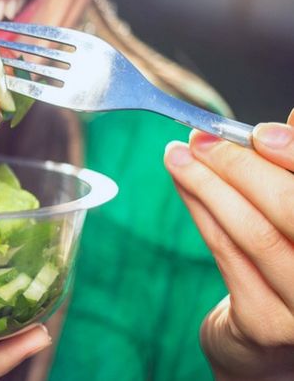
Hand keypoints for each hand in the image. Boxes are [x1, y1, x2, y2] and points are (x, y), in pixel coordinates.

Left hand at [164, 109, 293, 379]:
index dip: (293, 154)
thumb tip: (287, 120)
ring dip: (207, 185)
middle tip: (201, 139)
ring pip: (252, 232)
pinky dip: (201, 212)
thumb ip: (293, 172)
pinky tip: (184, 186)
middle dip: (239, 166)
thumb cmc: (290, 260)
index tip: (258, 131)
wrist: (273, 339)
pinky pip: (227, 255)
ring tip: (178, 155)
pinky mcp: (267, 324)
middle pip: (289, 209)